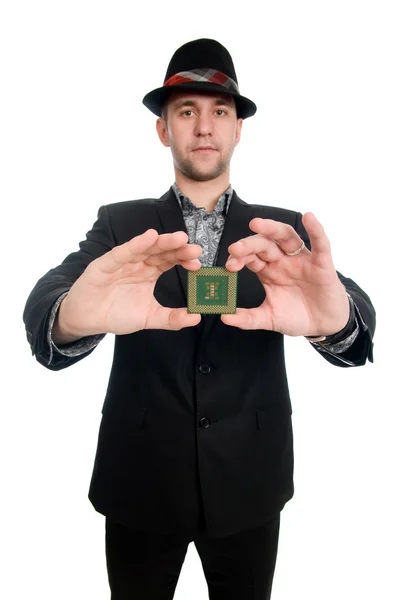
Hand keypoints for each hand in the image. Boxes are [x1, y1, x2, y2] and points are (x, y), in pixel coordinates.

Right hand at [56, 229, 201, 337]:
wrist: (86, 319)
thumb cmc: (116, 314)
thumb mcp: (149, 317)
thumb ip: (171, 318)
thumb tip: (196, 317)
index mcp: (149, 272)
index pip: (170, 261)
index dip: (183, 259)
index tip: (198, 264)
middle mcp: (138, 263)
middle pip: (161, 252)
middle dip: (178, 249)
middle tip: (195, 248)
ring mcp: (122, 261)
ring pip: (145, 248)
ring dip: (162, 242)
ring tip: (179, 238)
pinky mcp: (105, 264)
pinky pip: (123, 252)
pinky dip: (136, 244)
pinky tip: (150, 236)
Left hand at [222, 213, 349, 335]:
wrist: (323, 325)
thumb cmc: (296, 316)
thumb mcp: (269, 318)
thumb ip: (248, 319)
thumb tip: (224, 317)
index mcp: (267, 270)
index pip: (250, 257)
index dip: (239, 258)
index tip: (229, 265)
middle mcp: (282, 260)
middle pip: (264, 245)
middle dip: (249, 244)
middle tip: (235, 248)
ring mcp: (301, 260)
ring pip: (286, 237)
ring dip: (272, 229)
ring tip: (256, 224)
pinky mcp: (321, 264)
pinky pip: (320, 244)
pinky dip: (316, 230)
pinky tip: (309, 218)